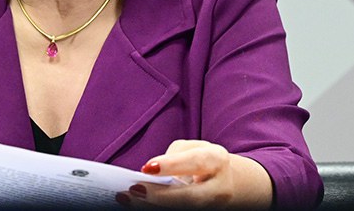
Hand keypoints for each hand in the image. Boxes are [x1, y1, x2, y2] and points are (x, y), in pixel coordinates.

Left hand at [117, 140, 272, 208]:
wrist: (227, 181)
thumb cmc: (202, 160)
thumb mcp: (193, 148)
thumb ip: (174, 156)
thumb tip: (151, 173)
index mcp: (217, 160)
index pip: (195, 162)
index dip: (171, 165)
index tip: (146, 168)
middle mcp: (220, 187)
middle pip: (191, 198)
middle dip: (160, 197)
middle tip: (133, 191)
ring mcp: (214, 207)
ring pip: (186, 210)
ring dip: (154, 207)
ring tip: (126, 200)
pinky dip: (159, 209)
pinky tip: (138, 206)